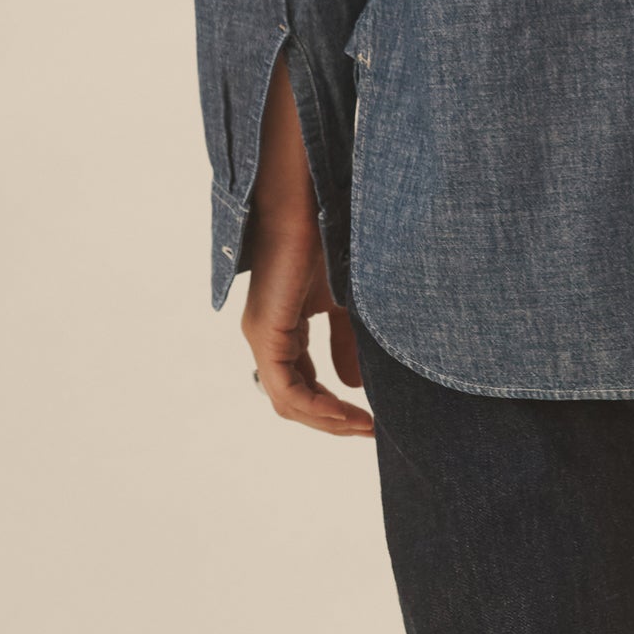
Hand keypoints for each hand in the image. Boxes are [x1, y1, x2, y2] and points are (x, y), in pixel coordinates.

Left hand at [241, 205, 375, 435]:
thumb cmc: (326, 240)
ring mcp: (262, 338)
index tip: (371, 419)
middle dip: (333, 421)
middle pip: (295, 401)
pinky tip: (344, 410)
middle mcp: (266, 339)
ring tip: (363, 426)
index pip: (304, 386)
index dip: (335, 409)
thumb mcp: (344, 302)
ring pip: (288, 401)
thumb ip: (345, 342)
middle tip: (370, 430)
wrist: (308, 203)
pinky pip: (286, 388)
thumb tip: (354, 386)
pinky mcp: (265, 333)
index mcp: (284, 330)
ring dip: (327, 420)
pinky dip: (316, 405)